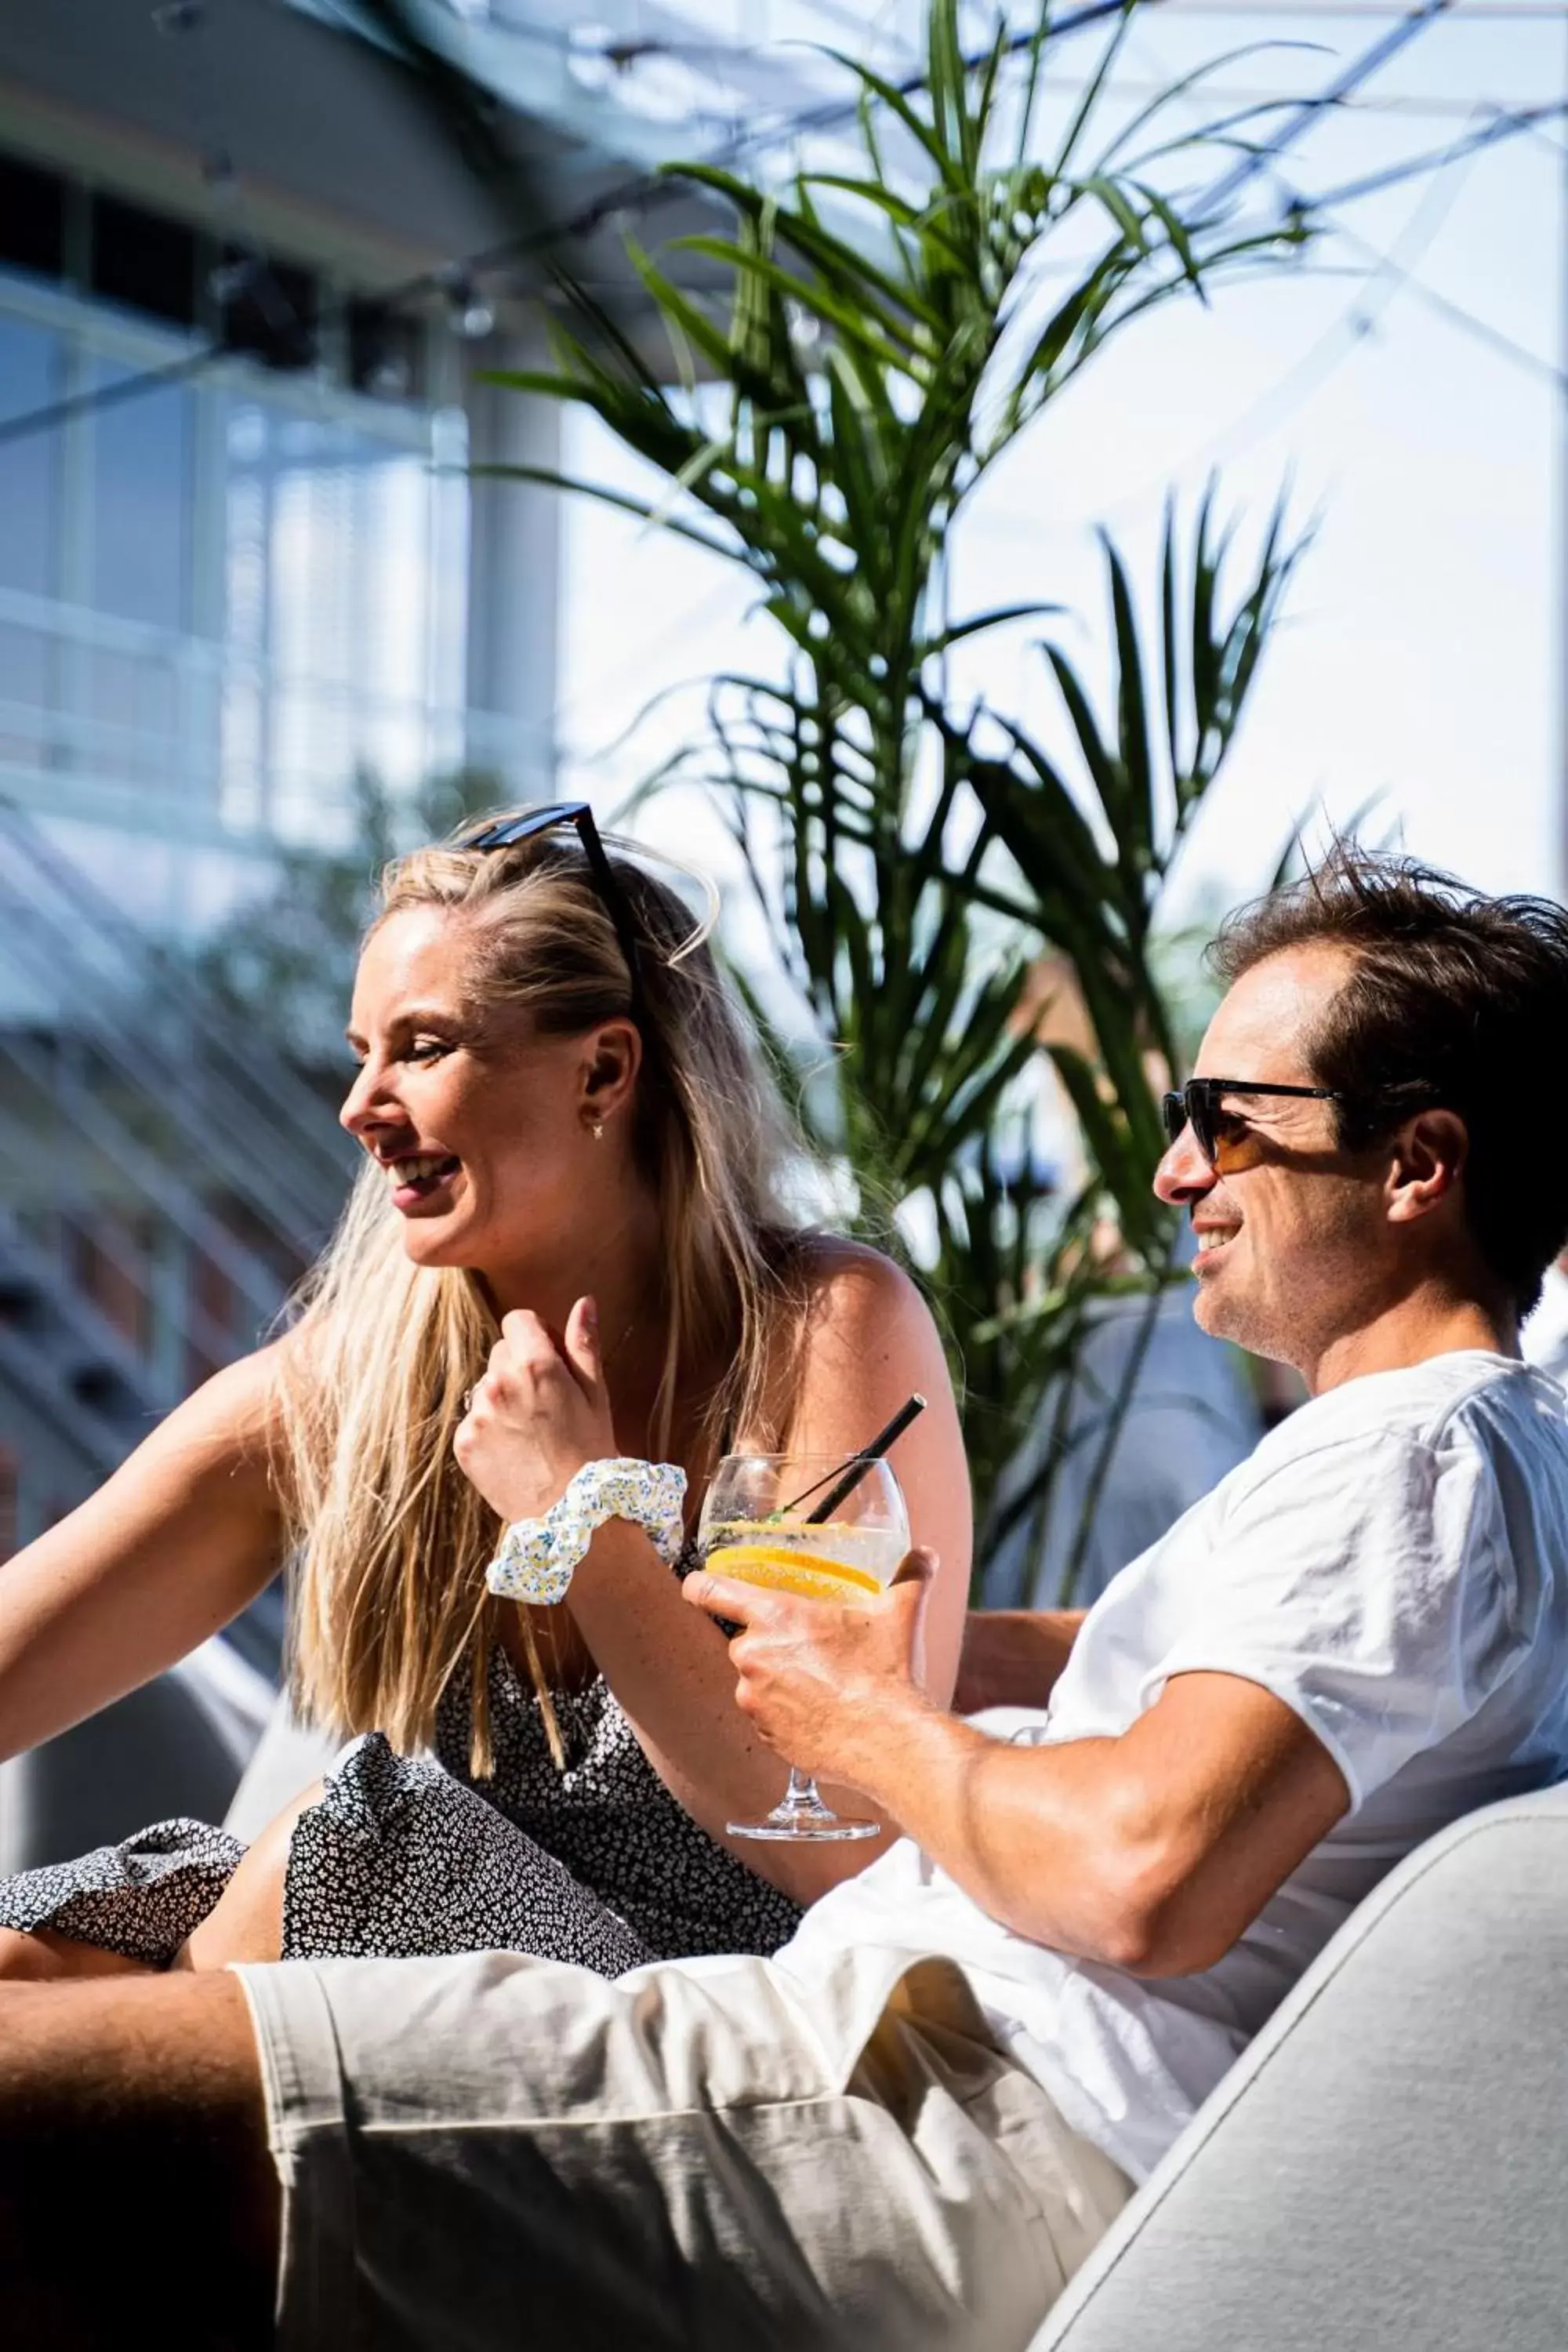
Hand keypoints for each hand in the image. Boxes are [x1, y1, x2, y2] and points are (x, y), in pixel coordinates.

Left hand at [453, 1298, 617, 1524]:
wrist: (570, 1516)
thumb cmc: (591, 1452)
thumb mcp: (596, 1395)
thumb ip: (584, 1344)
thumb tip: (585, 1301)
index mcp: (536, 1364)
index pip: (518, 1321)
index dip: (536, 1336)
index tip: (551, 1362)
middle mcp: (499, 1383)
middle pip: (501, 1353)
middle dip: (520, 1368)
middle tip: (546, 1406)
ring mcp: (477, 1415)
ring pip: (487, 1388)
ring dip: (504, 1400)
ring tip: (531, 1434)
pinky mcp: (464, 1443)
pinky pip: (474, 1420)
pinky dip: (490, 1430)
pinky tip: (515, 1451)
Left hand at [681, 1549, 937, 1789]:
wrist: (887, 1741)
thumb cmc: (885, 1674)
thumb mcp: (898, 1614)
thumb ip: (909, 1578)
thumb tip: (924, 1556)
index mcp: (775, 1617)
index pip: (712, 1590)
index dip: (700, 1585)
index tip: (697, 1585)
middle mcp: (754, 1656)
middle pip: (746, 1640)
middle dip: (773, 1643)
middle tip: (810, 1650)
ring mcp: (754, 1699)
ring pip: (757, 1680)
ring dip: (780, 1680)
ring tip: (823, 1685)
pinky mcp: (765, 1734)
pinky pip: (767, 1716)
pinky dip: (786, 1713)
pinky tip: (820, 1713)